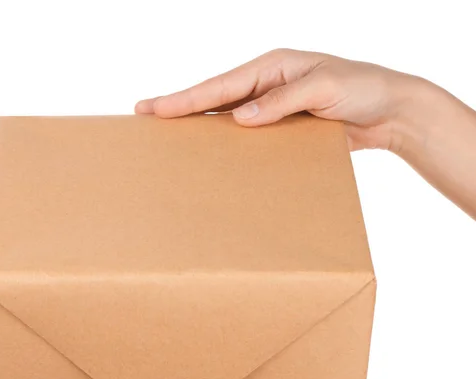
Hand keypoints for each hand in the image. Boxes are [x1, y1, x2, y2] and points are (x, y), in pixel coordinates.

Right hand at [135, 48, 423, 151]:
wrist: (391, 111)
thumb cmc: (363, 89)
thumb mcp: (324, 88)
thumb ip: (282, 101)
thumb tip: (239, 116)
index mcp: (271, 66)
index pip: (218, 85)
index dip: (182, 98)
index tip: (151, 106)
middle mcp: (267, 84)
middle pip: (214, 98)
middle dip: (180, 107)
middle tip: (144, 115)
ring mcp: (273, 105)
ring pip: (227, 116)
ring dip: (200, 125)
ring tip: (169, 135)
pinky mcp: (282, 126)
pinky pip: (248, 135)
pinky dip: (228, 142)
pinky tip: (213, 154)